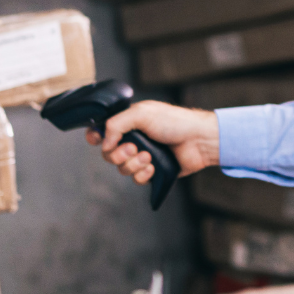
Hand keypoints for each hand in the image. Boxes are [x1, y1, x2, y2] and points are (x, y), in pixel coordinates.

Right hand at [83, 101, 219, 185]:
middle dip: (119, 154)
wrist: (198, 140)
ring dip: (134, 164)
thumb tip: (103, 142)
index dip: (95, 137)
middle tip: (134, 148)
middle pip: (108, 154)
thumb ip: (116, 124)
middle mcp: (133, 139)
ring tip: (150, 156)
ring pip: (122, 168)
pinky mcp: (152, 170)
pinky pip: (136, 179)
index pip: (102, 130)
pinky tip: (154, 167)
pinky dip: (143, 174)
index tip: (97, 140)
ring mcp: (142, 155)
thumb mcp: (142, 114)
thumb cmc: (175, 122)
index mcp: (129, 122)